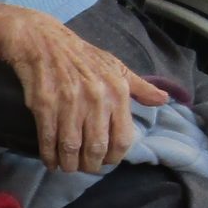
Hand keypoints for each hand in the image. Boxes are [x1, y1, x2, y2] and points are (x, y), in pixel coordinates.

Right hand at [0, 3, 163, 173]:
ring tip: (67, 166)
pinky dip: (49, 155)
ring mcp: (68, 102)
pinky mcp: (44, 105)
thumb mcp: (116, 67)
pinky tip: (50, 160)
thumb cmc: (83, 57)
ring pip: (71, 148)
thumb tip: (164, 100)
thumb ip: (140, 87)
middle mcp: (95, 98)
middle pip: (96, 148)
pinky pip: (48, 139)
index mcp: (116, 91)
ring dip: (69, 164)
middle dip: (90, 165)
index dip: (113, 157)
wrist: (43, 40)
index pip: (122, 139)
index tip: (105, 161)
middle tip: (85, 166)